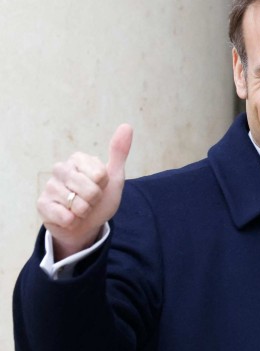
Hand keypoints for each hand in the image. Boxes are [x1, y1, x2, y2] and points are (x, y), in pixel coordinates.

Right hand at [39, 124, 132, 260]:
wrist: (87, 224)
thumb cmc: (99, 199)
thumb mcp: (114, 176)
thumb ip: (118, 152)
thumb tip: (127, 126)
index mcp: (78, 159)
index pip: (100, 174)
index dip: (104, 185)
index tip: (99, 186)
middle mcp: (60, 168)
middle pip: (91, 190)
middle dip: (95, 201)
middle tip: (90, 200)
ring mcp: (50, 186)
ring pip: (78, 205)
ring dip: (84, 212)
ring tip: (79, 208)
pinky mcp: (42, 204)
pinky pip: (65, 216)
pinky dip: (73, 221)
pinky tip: (69, 217)